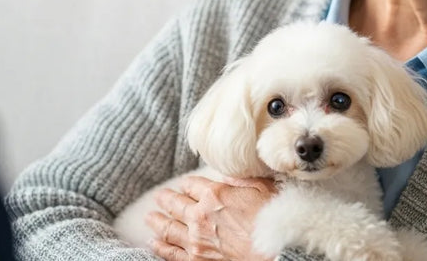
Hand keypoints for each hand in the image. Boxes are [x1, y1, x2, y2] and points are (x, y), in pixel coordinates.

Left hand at [147, 175, 276, 260]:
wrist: (276, 252)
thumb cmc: (274, 219)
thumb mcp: (262, 188)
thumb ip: (242, 179)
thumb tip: (230, 174)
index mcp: (215, 194)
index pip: (192, 185)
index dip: (187, 185)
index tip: (184, 185)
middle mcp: (200, 215)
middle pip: (176, 205)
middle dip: (166, 199)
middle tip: (159, 197)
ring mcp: (196, 240)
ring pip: (169, 228)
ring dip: (158, 221)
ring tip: (150, 217)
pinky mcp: (196, 260)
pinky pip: (171, 253)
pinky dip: (160, 247)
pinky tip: (154, 242)